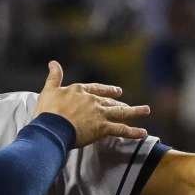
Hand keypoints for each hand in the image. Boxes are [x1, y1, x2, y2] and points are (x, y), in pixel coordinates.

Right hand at [33, 61, 149, 146]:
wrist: (52, 127)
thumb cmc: (47, 111)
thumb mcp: (49, 90)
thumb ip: (54, 77)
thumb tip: (53, 62)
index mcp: (80, 91)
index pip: (96, 89)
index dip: (106, 90)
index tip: (116, 91)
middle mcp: (93, 101)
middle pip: (109, 101)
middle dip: (119, 102)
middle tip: (127, 104)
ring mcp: (99, 114)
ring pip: (120, 112)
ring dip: (135, 111)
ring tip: (146, 110)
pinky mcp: (102, 128)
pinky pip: (121, 130)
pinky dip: (132, 132)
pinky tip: (142, 133)